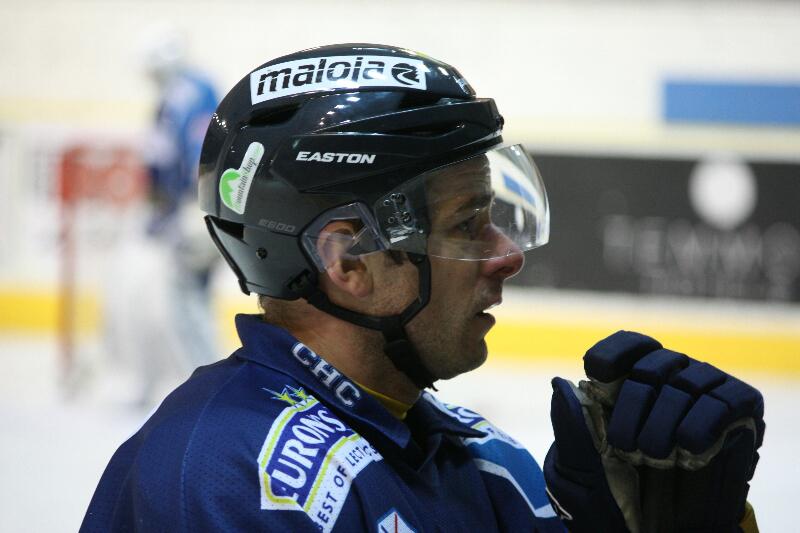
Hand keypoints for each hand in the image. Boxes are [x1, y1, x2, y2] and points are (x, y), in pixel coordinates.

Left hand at [543, 331, 764, 532]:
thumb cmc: (614, 510)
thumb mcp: (579, 475)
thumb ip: (571, 429)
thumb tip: (559, 382)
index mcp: (627, 392)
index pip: (627, 348)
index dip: (615, 354)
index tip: (599, 373)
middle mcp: (668, 388)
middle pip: (655, 363)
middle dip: (636, 398)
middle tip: (626, 443)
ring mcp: (704, 401)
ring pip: (692, 378)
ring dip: (668, 414)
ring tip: (653, 454)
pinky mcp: (740, 420)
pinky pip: (729, 399)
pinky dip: (707, 417)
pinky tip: (688, 445)